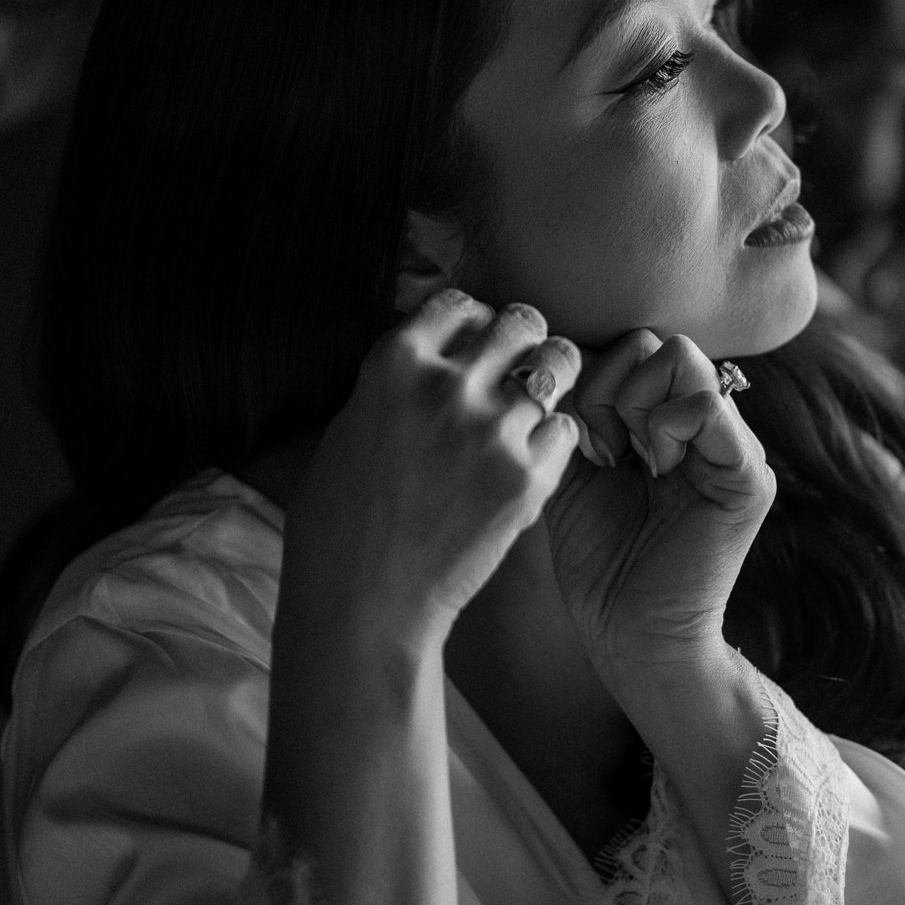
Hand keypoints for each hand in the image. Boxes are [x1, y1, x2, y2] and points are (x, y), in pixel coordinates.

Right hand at [282, 291, 582, 656]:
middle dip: (523, 340)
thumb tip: (436, 349)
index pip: (460, 302)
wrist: (363, 602)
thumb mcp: (349, 428)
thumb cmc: (340, 523)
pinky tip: (527, 462)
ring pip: (558, 366)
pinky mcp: (526, 478)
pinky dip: (552, 441)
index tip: (475, 344)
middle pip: (521, 320)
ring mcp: (492, 431)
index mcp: (394, 362)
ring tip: (531, 410)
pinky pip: (565, 430)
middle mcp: (446, 385)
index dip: (473, 321)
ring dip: (548, 384)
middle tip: (519, 367)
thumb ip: (398, 382)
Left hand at [544, 332, 775, 697]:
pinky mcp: (748, 476)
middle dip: (613, 388)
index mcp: (670, 420)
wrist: (630, 634)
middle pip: (659, 341)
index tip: (585, 441)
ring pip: (682, 357)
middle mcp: (708, 425)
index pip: (636, 346)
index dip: (596, 379)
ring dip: (636, 406)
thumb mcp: (572, 470)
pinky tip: (655, 473)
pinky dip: (666, 427)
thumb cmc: (599, 560)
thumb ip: (575, 410)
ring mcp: (734, 446)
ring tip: (631, 464)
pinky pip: (709, 405)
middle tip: (606, 450)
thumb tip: (560, 351)